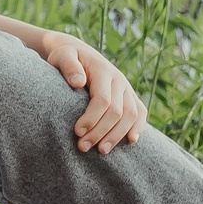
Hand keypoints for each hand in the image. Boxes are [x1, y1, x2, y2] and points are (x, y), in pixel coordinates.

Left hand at [40, 31, 146, 153]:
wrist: (78, 52)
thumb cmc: (66, 57)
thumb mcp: (62, 56)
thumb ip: (68, 66)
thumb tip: (78, 83)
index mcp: (102, 70)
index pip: (103, 99)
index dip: (92, 118)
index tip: (77, 132)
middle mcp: (118, 79)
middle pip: (117, 111)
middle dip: (100, 132)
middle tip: (82, 147)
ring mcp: (126, 88)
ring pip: (131, 115)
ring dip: (117, 135)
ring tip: (101, 151)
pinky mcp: (130, 95)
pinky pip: (140, 112)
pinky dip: (139, 126)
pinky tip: (131, 141)